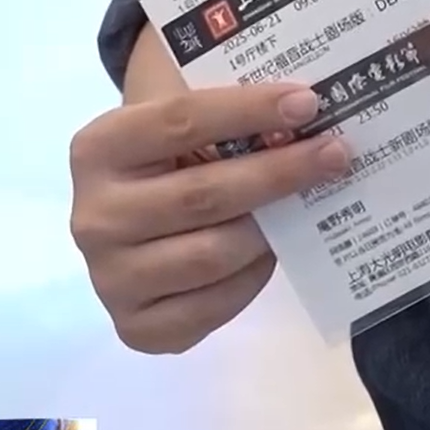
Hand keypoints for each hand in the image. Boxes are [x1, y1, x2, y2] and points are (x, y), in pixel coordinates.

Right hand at [68, 32, 348, 353]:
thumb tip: (307, 110)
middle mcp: (94, 216)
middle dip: (279, 172)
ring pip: (213, 254)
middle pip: (203, 193)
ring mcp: (111, 278)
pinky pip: (214, 305)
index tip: (307, 102)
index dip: (248, 110)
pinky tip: (272, 251)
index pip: (179, 121)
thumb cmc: (168, 161)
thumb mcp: (180, 124)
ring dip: (271, 230)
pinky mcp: (137, 326)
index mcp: (98, 149)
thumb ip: (226, 112)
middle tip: (335, 154)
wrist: (130, 225)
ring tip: (306, 206)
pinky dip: (253, 277)